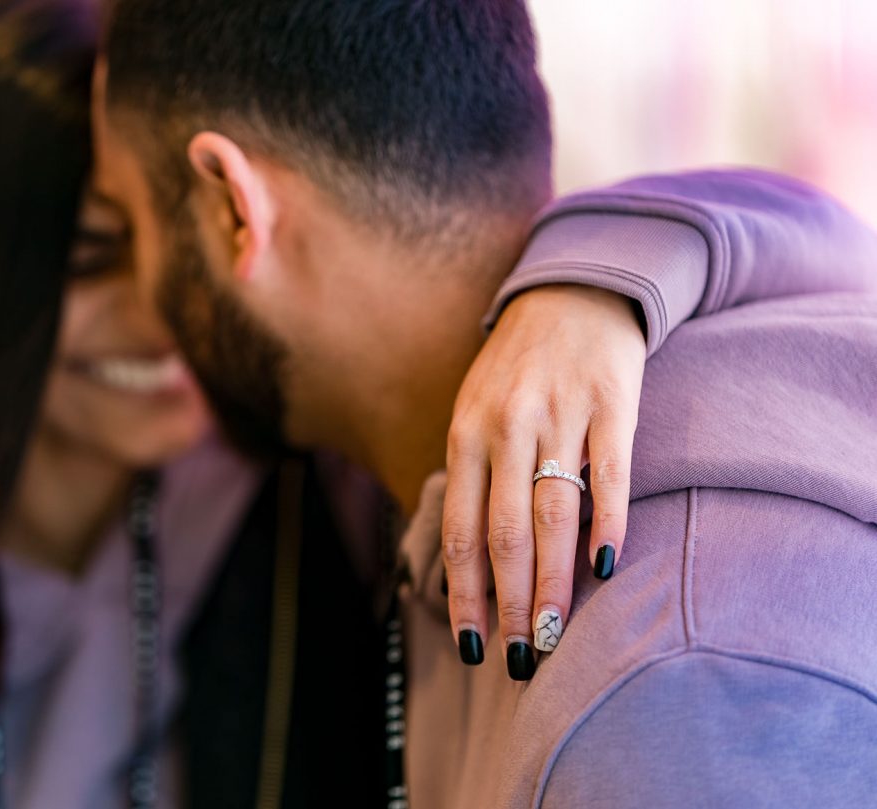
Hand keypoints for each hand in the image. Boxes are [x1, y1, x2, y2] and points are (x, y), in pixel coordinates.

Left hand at [441, 284, 645, 678]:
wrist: (573, 293)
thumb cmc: (517, 369)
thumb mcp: (475, 412)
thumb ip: (473, 476)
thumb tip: (470, 561)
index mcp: (466, 434)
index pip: (460, 530)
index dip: (464, 593)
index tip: (471, 645)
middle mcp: (507, 427)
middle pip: (505, 533)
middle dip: (509, 603)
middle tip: (518, 657)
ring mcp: (560, 415)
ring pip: (554, 515)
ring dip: (552, 583)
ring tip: (552, 634)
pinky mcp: (612, 405)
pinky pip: (611, 475)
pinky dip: (607, 524)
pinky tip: (603, 569)